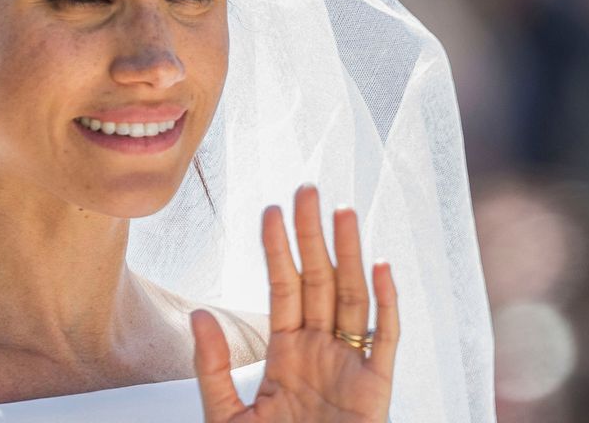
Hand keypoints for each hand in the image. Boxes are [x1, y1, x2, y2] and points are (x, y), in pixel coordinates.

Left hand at [191, 185, 397, 421]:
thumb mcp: (227, 417)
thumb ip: (214, 368)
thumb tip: (200, 314)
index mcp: (287, 353)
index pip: (283, 288)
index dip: (278, 249)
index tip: (271, 210)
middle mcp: (321, 350)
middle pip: (319, 280)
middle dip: (313, 236)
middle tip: (307, 189)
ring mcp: (350, 365)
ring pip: (352, 297)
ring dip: (350, 254)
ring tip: (343, 212)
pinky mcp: (376, 388)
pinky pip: (385, 339)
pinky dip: (388, 304)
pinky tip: (382, 268)